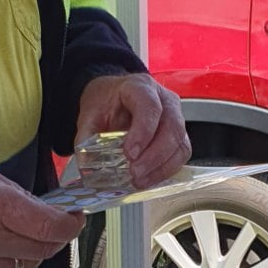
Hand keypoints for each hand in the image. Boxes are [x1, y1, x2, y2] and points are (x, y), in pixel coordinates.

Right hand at [0, 157, 83, 267]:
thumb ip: (20, 197)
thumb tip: (47, 212)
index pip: (51, 228)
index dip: (71, 225)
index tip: (74, 218)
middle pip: (44, 250)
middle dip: (55, 238)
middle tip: (53, 223)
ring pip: (24, 264)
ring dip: (28, 249)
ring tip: (13, 230)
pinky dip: (3, 258)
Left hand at [74, 73, 189, 190]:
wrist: (113, 97)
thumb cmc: (106, 102)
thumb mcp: (90, 114)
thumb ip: (87, 136)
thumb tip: (86, 163)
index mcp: (140, 87)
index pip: (150, 106)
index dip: (143, 131)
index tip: (130, 154)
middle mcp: (165, 100)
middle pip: (172, 127)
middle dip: (154, 155)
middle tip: (135, 173)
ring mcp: (176, 117)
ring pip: (180, 143)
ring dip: (162, 167)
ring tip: (140, 180)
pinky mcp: (179, 135)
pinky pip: (181, 155)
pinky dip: (166, 170)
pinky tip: (149, 179)